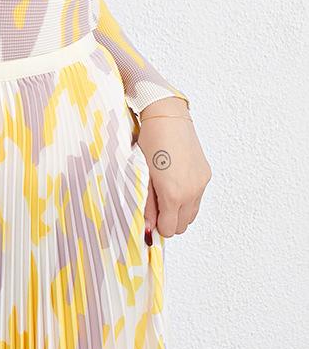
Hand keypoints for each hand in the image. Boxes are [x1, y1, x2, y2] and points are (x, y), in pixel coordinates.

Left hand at [136, 97, 211, 239]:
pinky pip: (197, 198)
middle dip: (168, 221)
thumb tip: (148, 225)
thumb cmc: (150, 143)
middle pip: (182, 226)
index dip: (157, 226)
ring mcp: (201, 184)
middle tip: (156, 206)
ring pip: (191, 214)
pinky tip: (175, 182)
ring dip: (179, 211)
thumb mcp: (142, 175)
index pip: (169, 229)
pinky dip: (187, 198)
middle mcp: (191, 192)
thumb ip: (147, 203)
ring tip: (165, 194)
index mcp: (173, 194)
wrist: (168, 118)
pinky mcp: (206, 175)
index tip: (150, 218)